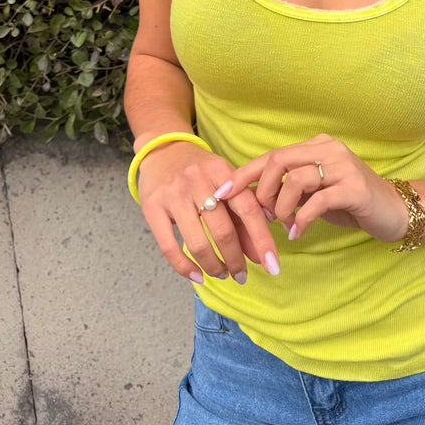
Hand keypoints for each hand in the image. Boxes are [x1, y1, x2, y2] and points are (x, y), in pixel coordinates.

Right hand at [137, 142, 279, 282]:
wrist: (163, 149)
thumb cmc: (201, 171)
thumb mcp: (226, 183)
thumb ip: (243, 216)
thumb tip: (259, 255)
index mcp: (221, 170)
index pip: (248, 207)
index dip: (262, 239)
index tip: (272, 265)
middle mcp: (197, 180)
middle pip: (223, 229)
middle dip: (236, 259)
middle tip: (242, 275)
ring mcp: (173, 194)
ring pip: (197, 242)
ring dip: (214, 266)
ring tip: (222, 274)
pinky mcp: (151, 207)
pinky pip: (169, 246)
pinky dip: (185, 267)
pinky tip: (197, 276)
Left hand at [215, 134, 409, 243]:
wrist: (394, 210)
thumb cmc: (350, 202)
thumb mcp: (315, 192)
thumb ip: (289, 189)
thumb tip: (252, 199)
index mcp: (317, 145)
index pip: (272, 155)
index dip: (244, 174)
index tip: (221, 193)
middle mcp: (329, 149)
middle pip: (279, 161)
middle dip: (263, 191)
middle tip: (264, 215)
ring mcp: (343, 166)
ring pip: (295, 180)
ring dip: (282, 207)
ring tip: (284, 224)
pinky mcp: (353, 188)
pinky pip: (316, 201)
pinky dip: (300, 219)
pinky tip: (298, 232)